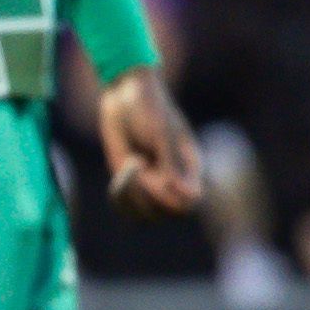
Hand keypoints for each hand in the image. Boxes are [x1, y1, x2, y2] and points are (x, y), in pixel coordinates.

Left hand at [100, 65, 203, 220]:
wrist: (125, 96)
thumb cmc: (150, 109)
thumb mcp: (162, 135)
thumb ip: (172, 165)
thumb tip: (189, 197)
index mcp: (189, 168)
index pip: (189, 202)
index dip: (171, 199)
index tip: (155, 176)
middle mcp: (171, 179)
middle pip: (165, 213)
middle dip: (148, 197)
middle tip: (137, 166)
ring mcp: (150, 182)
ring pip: (144, 214)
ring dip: (131, 197)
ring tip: (129, 164)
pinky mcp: (129, 181)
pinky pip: (125, 205)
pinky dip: (120, 196)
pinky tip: (122, 170)